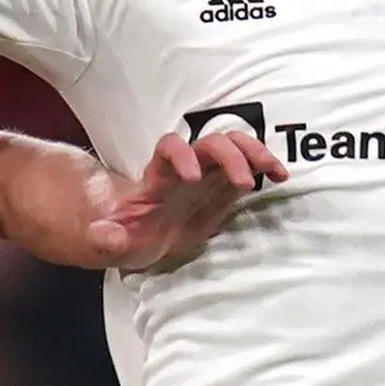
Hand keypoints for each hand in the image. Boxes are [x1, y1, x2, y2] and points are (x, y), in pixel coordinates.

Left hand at [83, 123, 284, 270]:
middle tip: (243, 182)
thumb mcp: (109, 242)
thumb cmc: (125, 234)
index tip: (192, 177)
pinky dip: (266, 167)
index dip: (181, 154)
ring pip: (233, 146)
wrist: (140, 236)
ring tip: (273, 171)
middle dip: (229, 156)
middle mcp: (185, 166)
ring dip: (254, 152)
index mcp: (157, 176)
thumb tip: (103, 234)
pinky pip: (248, 167)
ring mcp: (208, 173)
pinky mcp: (224, 187)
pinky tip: (281, 177)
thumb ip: (106, 239)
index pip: (169, 148)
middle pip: (209, 143)